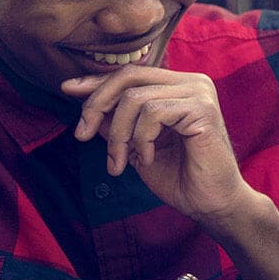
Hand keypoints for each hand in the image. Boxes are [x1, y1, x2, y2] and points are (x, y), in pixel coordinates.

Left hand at [62, 68, 255, 221]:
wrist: (211, 204)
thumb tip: (79, 94)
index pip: (130, 74)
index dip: (97, 82)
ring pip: (135, 98)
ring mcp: (200, 93)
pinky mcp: (203, 109)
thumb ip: (115, 119)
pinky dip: (142, 139)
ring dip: (118, 135)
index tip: (67, 90)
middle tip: (81, 135)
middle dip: (97, 105)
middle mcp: (192, 83)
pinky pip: (153, 113)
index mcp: (178, 87)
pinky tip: (149, 158)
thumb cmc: (179, 177)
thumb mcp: (135, 144)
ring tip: (121, 162)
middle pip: (129, 77)